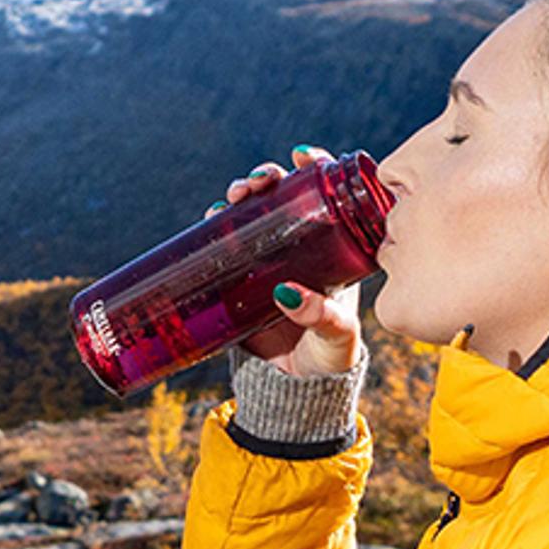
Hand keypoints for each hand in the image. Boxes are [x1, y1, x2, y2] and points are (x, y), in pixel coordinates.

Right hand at [211, 145, 363, 379]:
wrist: (296, 393)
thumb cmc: (330, 360)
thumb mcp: (336, 336)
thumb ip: (321, 315)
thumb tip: (289, 294)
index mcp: (334, 252)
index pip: (328, 198)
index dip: (317, 169)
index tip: (303, 156)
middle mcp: (301, 248)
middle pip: (284, 196)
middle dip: (267, 178)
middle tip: (258, 182)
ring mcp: (268, 261)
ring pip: (252, 213)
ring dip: (241, 194)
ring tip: (234, 196)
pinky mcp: (240, 280)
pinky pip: (226, 242)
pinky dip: (216, 225)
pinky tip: (211, 217)